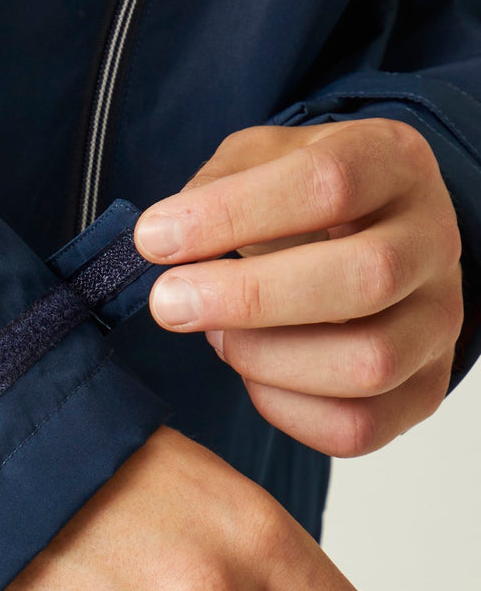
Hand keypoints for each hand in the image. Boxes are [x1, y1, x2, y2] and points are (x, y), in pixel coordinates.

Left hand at [135, 119, 463, 455]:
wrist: (359, 245)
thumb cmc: (297, 205)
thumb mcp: (257, 163)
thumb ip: (213, 188)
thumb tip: (162, 240)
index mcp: (393, 164)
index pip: (330, 181)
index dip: (232, 213)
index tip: (155, 238)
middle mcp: (432, 243)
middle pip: (367, 277)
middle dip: (249, 298)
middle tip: (169, 302)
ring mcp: (436, 324)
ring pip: (367, 363)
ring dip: (264, 357)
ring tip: (217, 335)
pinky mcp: (420, 392)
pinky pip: (356, 426)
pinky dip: (283, 408)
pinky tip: (251, 374)